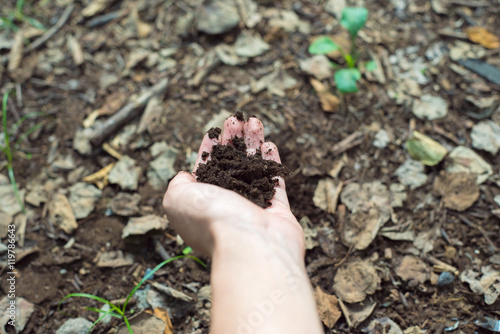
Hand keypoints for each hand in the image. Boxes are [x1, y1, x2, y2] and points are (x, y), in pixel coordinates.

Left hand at [162, 116, 304, 259]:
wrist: (250, 244)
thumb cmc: (212, 220)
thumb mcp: (176, 198)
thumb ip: (177, 184)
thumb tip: (187, 176)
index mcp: (201, 206)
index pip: (204, 172)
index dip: (208, 150)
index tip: (213, 132)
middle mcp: (226, 207)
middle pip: (230, 166)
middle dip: (232, 140)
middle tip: (236, 119)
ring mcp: (253, 208)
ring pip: (253, 169)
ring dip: (252, 143)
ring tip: (254, 121)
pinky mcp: (277, 210)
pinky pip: (275, 181)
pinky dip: (271, 162)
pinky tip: (268, 144)